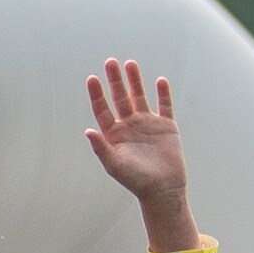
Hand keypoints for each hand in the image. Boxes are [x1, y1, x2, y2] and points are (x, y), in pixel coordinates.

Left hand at [83, 56, 190, 222]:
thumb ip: (101, 148)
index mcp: (114, 134)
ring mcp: (148, 124)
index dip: (97, 94)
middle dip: (115, 80)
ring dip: (135, 81)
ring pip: (140, 97)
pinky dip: (163, 93)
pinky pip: (164, 105)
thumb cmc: (136, 181)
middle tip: (110, 61)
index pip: (103, 109)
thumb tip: (88, 131)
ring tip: (130, 64)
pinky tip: (160, 80)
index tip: (92, 78)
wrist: (163, 191)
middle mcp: (129, 126)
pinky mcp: (166, 127)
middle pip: (120, 97)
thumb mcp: (115, 165)